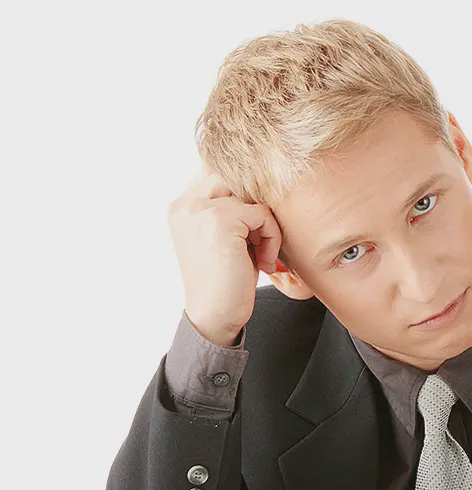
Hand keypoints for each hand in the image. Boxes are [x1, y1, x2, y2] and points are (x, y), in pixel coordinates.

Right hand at [167, 161, 287, 345]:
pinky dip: (271, 238)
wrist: (216, 316)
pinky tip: (263, 263)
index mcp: (182, 206)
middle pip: (236, 176)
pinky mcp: (219, 220)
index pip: (219, 173)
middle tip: (261, 239)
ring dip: (266, 225)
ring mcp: (199, 209)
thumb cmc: (227, 281)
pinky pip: (262, 214)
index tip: (256, 226)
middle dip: (257, 205)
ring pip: (253, 195)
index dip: (246, 195)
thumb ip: (233, 208)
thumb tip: (263, 178)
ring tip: (261, 253)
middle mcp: (185, 203)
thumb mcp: (226, 238)